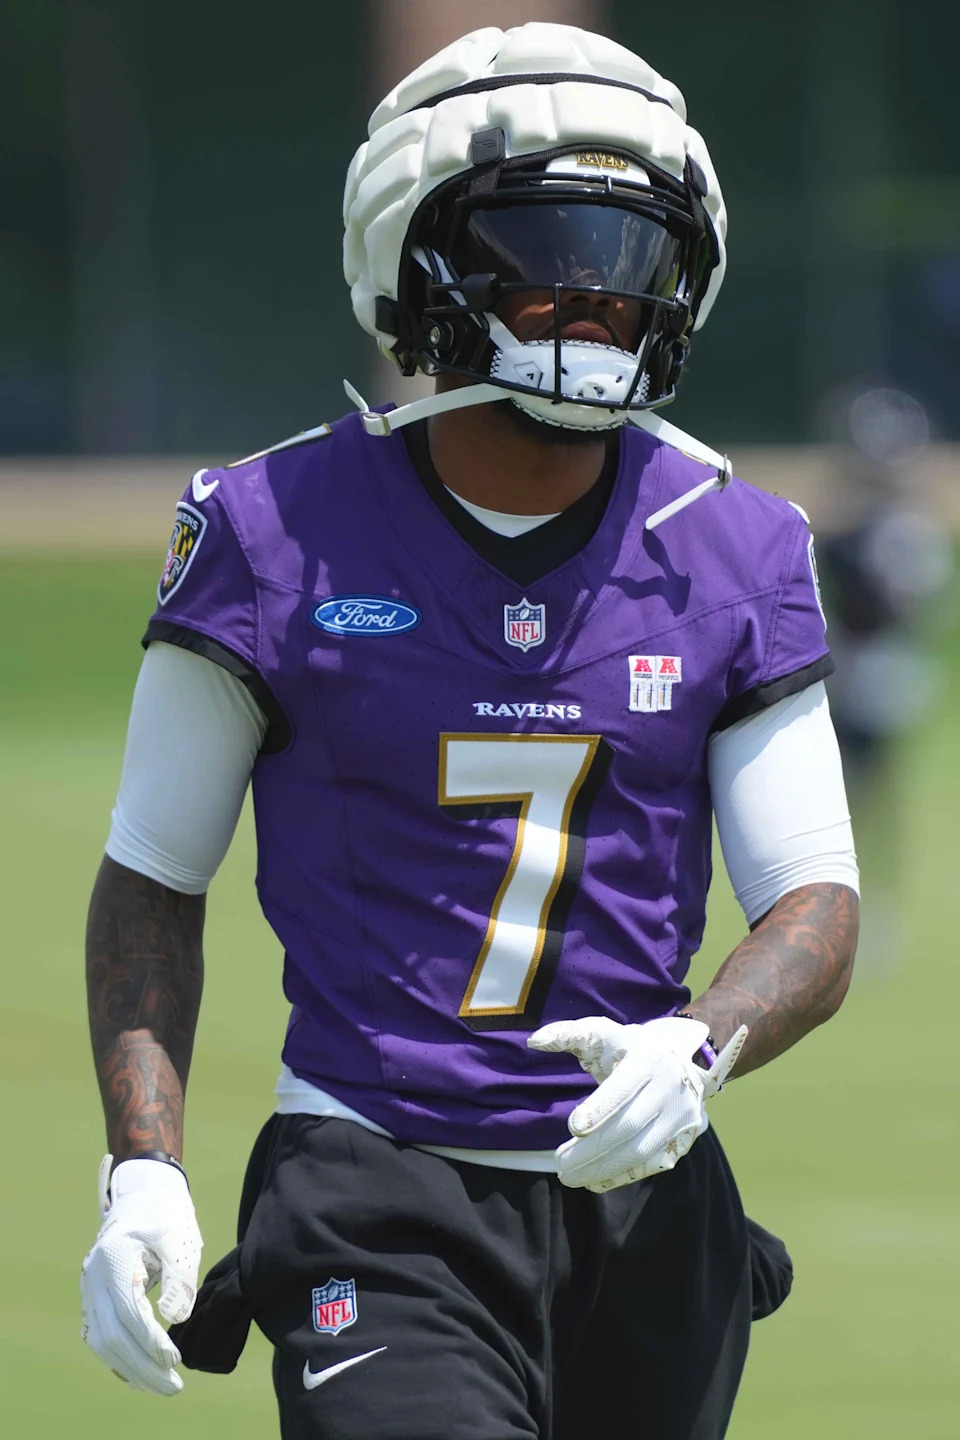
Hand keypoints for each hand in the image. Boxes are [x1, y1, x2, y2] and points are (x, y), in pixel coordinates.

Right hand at [81, 1155, 201, 1393]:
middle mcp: (94, 1275)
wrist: (144, 1189)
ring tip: (161, 1385)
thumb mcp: (179, 1236)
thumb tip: (176, 1318)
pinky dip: (118, 1358)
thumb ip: (179, 1276)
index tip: (175, 1359)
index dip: (151, 1340)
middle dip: (142, 1366)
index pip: (129, 1311)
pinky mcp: (94, 1295)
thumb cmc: (166, 1210)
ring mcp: (90, 1287)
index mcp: (113, 1257)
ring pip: (102, 1341)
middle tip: (174, 1386)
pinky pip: (100, 1334)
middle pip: (112, 1335)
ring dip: (130, 1368)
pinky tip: (141, 1372)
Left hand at [528, 1015, 746, 1191]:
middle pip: (630, 1126)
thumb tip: (533, 1041)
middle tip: (560, 1164)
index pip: (624, 1089)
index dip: (599, 1110)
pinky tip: (594, 1180)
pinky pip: (652, 1165)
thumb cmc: (630, 1048)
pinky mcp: (682, 1141)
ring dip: (604, 1168)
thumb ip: (567, 1035)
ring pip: (642, 1151)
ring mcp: (679, 1118)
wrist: (684, 1061)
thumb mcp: (602, 1033)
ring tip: (570, 1176)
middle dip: (593, 1150)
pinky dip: (622, 1176)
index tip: (573, 1126)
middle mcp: (669, 1090)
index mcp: (648, 1059)